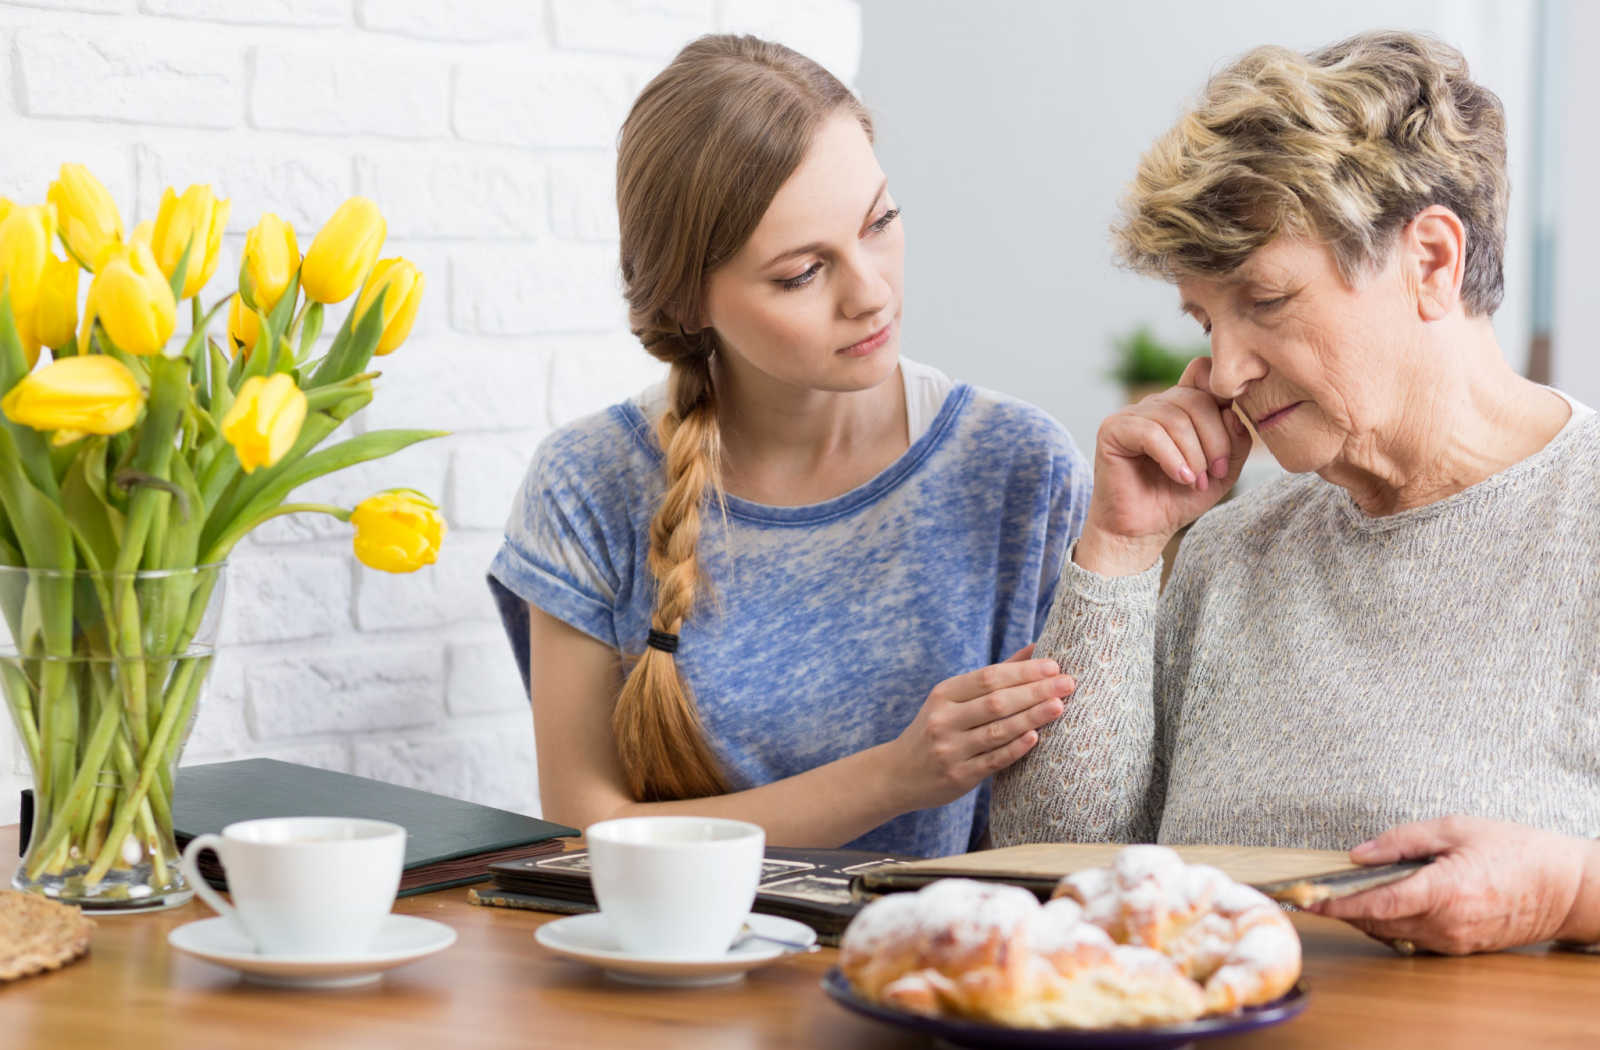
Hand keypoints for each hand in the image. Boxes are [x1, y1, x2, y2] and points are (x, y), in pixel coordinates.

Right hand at [886, 644, 1074, 809]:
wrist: (898, 774)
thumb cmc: (937, 729)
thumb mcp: (953, 699)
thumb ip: (994, 677)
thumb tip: (1035, 649)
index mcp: (944, 694)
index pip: (988, 677)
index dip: (1023, 671)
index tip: (1054, 666)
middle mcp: (944, 719)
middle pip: (996, 701)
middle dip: (1035, 691)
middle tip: (1068, 683)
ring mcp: (950, 749)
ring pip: (997, 730)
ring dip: (1031, 717)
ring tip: (1059, 706)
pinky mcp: (958, 776)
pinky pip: (993, 761)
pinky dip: (1015, 748)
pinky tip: (1036, 737)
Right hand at [1075, 357, 1251, 575]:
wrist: (1142, 530)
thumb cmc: (1178, 500)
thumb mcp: (1222, 472)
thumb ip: (1235, 441)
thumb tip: (1231, 412)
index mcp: (1181, 406)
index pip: (1201, 373)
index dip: (1221, 390)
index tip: (1231, 428)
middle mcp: (1156, 404)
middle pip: (1197, 399)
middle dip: (1215, 439)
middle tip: (1216, 473)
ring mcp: (1132, 414)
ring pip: (1175, 418)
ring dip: (1194, 455)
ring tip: (1195, 482)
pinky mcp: (1112, 430)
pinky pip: (1150, 433)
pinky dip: (1172, 458)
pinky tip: (1180, 478)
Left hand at [1309, 815, 1599, 954]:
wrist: (1566, 888)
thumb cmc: (1517, 850)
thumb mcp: (1456, 828)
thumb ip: (1402, 840)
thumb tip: (1358, 855)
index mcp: (1445, 891)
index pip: (1377, 903)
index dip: (1337, 903)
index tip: (1307, 898)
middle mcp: (1447, 923)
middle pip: (1376, 922)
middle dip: (1341, 908)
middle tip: (1310, 891)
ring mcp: (1453, 940)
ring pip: (1391, 933)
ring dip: (1363, 916)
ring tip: (1338, 893)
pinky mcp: (1459, 947)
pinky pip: (1411, 938)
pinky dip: (1389, 922)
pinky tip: (1379, 903)